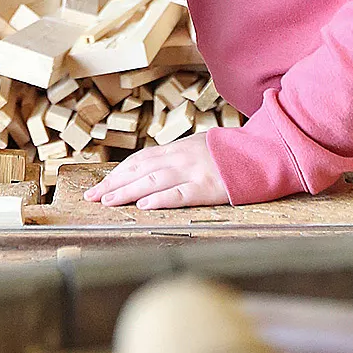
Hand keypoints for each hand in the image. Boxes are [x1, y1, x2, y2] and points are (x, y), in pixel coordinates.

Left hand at [84, 134, 230, 209]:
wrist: (261, 152)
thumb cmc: (229, 152)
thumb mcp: (198, 147)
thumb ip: (176, 157)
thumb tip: (151, 170)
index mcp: (178, 149)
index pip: (139, 161)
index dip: (118, 174)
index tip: (100, 186)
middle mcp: (181, 159)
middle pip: (140, 171)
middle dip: (113, 184)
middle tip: (92, 197)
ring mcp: (193, 172)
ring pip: (153, 182)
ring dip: (127, 192)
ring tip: (108, 201)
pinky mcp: (208, 188)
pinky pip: (180, 194)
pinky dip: (160, 199)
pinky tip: (144, 205)